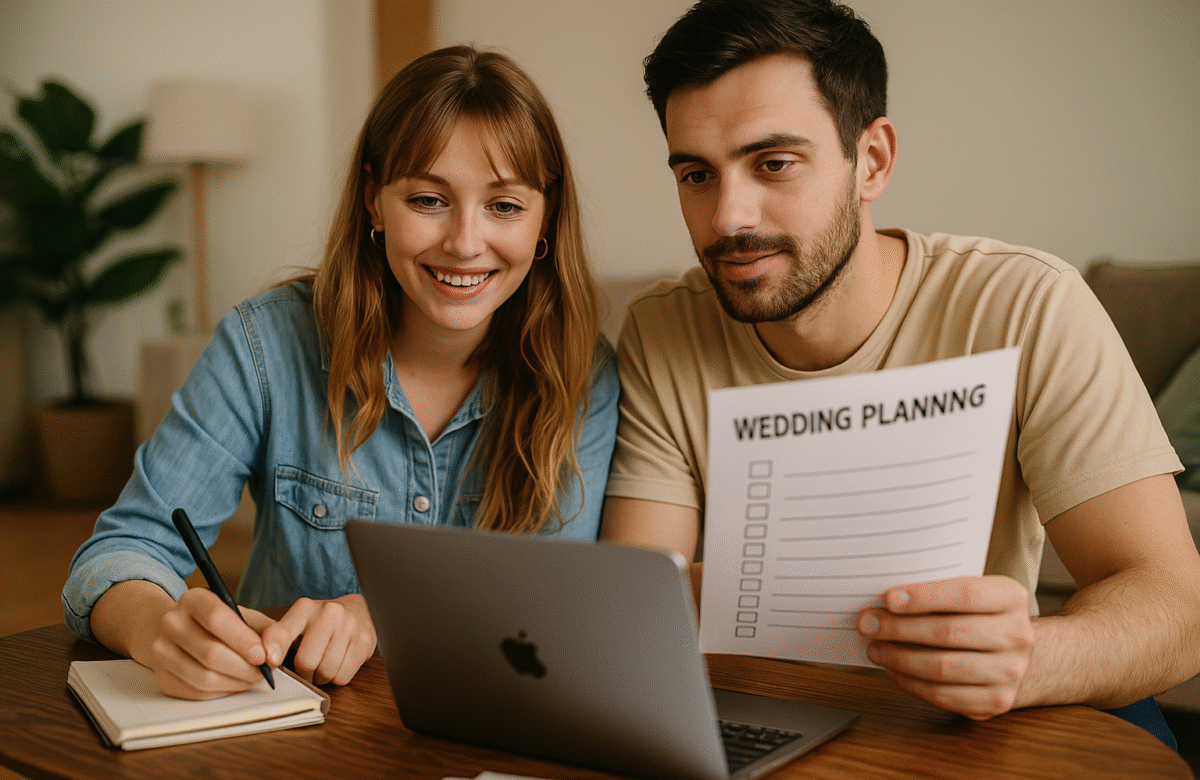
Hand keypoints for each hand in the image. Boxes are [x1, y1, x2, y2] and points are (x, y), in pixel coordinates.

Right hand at [145, 586, 274, 699]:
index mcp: (194, 599)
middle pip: (210, 652)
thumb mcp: (249, 617)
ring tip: (251, 678)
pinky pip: (195, 692)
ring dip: (235, 683)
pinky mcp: (162, 676)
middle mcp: (171, 622)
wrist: (183, 632)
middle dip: (244, 667)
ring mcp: (161, 650)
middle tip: (262, 672)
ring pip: (203, 677)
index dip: (243, 640)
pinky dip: (221, 692)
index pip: (216, 618)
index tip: (263, 655)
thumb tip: (274, 655)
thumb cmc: (224, 625)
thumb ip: (270, 631)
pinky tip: (233, 683)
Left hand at [260, 594, 376, 685]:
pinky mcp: (364, 641)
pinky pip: (343, 676)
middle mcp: (328, 613)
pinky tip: (338, 663)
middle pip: (306, 662)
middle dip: (304, 672)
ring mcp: (349, 626)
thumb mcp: (296, 624)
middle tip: (306, 667)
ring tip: (323, 663)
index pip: (283, 631)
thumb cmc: (320, 624)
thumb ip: (277, 639)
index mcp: (304, 608)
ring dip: (321, 677)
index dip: (275, 647)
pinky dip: (337, 677)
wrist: (358, 612)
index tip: (271, 662)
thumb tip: (263, 660)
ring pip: (326, 672)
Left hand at [857, 575, 1033, 719]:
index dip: (924, 597)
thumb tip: (883, 601)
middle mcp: (1017, 635)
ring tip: (875, 649)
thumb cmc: (978, 614)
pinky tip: (894, 670)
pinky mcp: (996, 701)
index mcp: (1010, 597)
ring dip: (899, 659)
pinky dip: (911, 684)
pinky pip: (944, 695)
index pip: (965, 594)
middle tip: (867, 624)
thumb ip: (935, 590)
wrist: (1013, 651)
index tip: (889, 599)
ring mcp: (1010, 672)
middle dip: (899, 629)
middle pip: (948, 632)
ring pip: (943, 668)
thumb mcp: (968, 591)